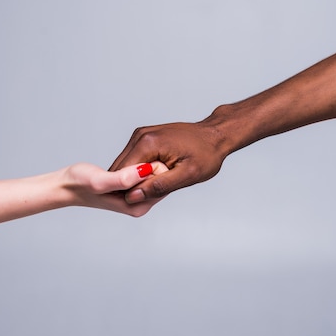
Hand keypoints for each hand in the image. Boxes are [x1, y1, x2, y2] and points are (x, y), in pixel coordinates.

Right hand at [63, 161, 168, 215]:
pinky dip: (139, 162)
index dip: (154, 165)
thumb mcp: (99, 182)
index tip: (141, 161)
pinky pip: (143, 171)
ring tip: (131, 160)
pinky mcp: (130, 185)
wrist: (64, 185)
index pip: (162, 182)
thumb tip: (146, 170)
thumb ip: (123, 179)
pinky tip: (128, 161)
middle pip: (160, 178)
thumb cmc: (78, 184)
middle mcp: (139, 203)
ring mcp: (135, 195)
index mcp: (138, 206)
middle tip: (136, 160)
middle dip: (151, 165)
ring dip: (145, 162)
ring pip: (152, 172)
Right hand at [109, 120, 228, 203]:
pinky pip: (135, 159)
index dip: (126, 191)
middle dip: (131, 185)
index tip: (144, 200)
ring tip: (160, 182)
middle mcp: (140, 136)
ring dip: (136, 179)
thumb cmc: (207, 154)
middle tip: (154, 193)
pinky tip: (159, 174)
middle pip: (120, 169)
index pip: (121, 173)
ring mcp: (141, 135)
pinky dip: (141, 171)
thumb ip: (158, 186)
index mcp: (148, 143)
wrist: (216, 135)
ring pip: (126, 166)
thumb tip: (132, 196)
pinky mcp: (144, 138)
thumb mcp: (187, 175)